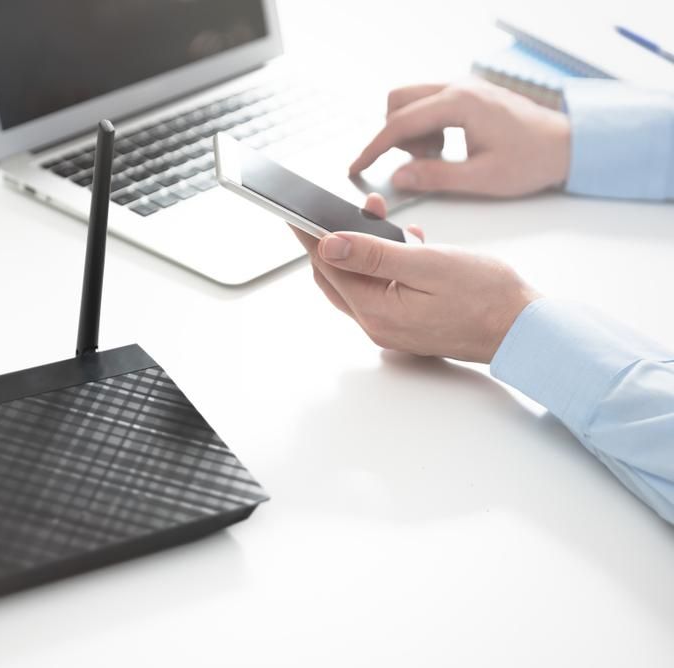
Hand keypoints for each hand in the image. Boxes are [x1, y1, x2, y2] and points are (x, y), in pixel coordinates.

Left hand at [294, 194, 540, 362]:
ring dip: (365, 247)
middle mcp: (377, 325)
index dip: (309, 234)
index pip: (327, 266)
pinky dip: (386, 263)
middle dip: (336, 237)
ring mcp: (392, 327)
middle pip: (336, 276)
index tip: (293, 209)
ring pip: (360, 280)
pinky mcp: (407, 323)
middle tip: (341, 206)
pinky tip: (407, 242)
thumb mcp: (427, 264)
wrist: (526, 329)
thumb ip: (374, 255)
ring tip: (381, 215)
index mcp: (376, 312)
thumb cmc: (488, 296)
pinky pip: (383, 288)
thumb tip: (328, 245)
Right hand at [349, 80, 570, 196]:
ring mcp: (462, 88)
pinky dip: (424, 127)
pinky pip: (427, 104)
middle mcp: (458, 87)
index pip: (399, 124)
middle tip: (414, 163)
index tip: (356, 167)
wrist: (567, 145)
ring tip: (436, 157)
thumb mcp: (482, 179)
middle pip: (398, 101)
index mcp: (460, 104)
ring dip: (409, 131)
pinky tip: (446, 148)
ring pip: (410, 101)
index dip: (372, 148)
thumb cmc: (531, 160)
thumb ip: (435, 177)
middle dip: (393, 135)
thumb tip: (397, 178)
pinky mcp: (466, 95)